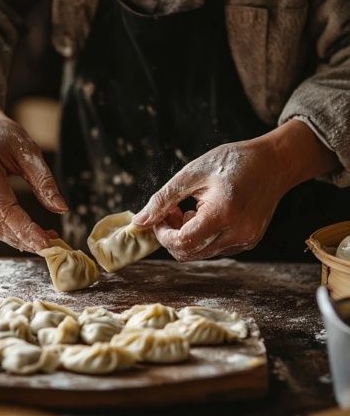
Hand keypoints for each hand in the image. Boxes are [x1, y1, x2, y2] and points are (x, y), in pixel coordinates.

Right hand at [0, 108, 66, 251]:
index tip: (45, 243)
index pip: (2, 206)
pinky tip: (20, 233)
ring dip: (15, 238)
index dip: (24, 228)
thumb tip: (61, 208)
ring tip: (40, 238)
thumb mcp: (28, 150)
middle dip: (25, 237)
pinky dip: (2, 232)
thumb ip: (44, 180)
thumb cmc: (2, 137)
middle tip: (51, 244)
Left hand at [133, 136, 287, 260]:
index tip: (158, 217)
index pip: (182, 242)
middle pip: (189, 253)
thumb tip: (139, 221)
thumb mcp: (193, 173)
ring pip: (201, 253)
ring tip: (189, 210)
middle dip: (171, 236)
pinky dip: (202, 237)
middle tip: (171, 212)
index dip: (163, 234)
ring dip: (186, 237)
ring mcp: (245, 241)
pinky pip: (215, 248)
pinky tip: (205, 215)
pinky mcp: (248, 242)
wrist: (274, 163)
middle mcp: (238, 234)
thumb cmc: (233, 162)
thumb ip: (164, 199)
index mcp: (223, 213)